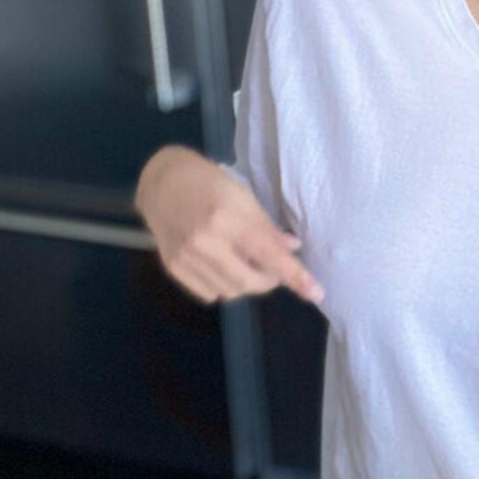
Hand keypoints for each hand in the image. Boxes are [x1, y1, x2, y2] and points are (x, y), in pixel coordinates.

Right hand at [134, 146, 324, 306]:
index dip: (294, 275)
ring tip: (244, 262)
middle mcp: (205, 242)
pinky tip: (222, 266)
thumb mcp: (243, 196)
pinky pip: (209, 294)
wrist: (161, 184)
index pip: (268, 254)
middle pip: (250, 282)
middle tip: (273, 268)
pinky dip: (223, 286)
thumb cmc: (209, 183)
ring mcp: (187, 258)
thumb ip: (267, 228)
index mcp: (227, 218)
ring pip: (230, 292)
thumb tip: (292, 250)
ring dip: (246, 284)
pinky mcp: (174, 268)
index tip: (316, 293)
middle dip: (269, 281)